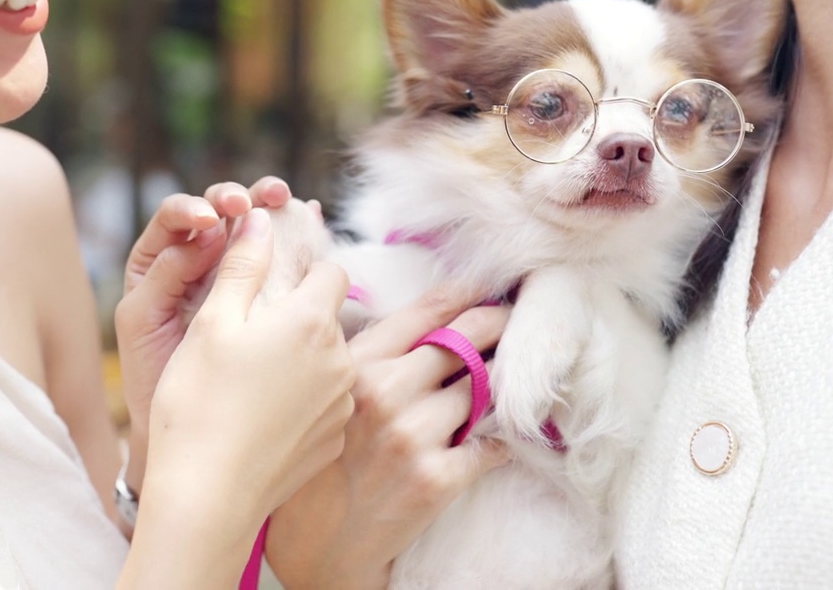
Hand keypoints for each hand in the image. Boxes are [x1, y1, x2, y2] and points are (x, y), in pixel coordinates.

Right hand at [119, 206, 355, 586]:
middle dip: (301, 319)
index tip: (276, 283)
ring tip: (256, 383)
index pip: (331, 271)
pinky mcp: (335, 440)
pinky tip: (266, 418)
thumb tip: (260, 218)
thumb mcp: (211, 323)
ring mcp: (343, 403)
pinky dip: (304, 403)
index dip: (303, 270)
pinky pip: (327, 404)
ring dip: (305, 362)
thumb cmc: (198, 404)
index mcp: (311, 321)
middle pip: (331, 319)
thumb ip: (242, 265)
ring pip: (331, 362)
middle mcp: (340, 359)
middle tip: (256, 338)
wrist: (207, 497)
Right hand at [265, 290, 512, 589]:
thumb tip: (428, 322)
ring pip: (482, 390)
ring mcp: (413, 434)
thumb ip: (371, 355)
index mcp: (357, 364)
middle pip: (465, 340)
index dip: (468, 293)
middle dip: (497, 326)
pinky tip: (495, 439)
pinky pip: (491, 444)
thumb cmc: (323, 466)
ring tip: (497, 387)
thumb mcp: (331, 394)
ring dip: (495, 388)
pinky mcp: (437, 477)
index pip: (426, 311)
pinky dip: (499, 441)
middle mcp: (386, 392)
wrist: (319, 544)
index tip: (491, 288)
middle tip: (513, 323)